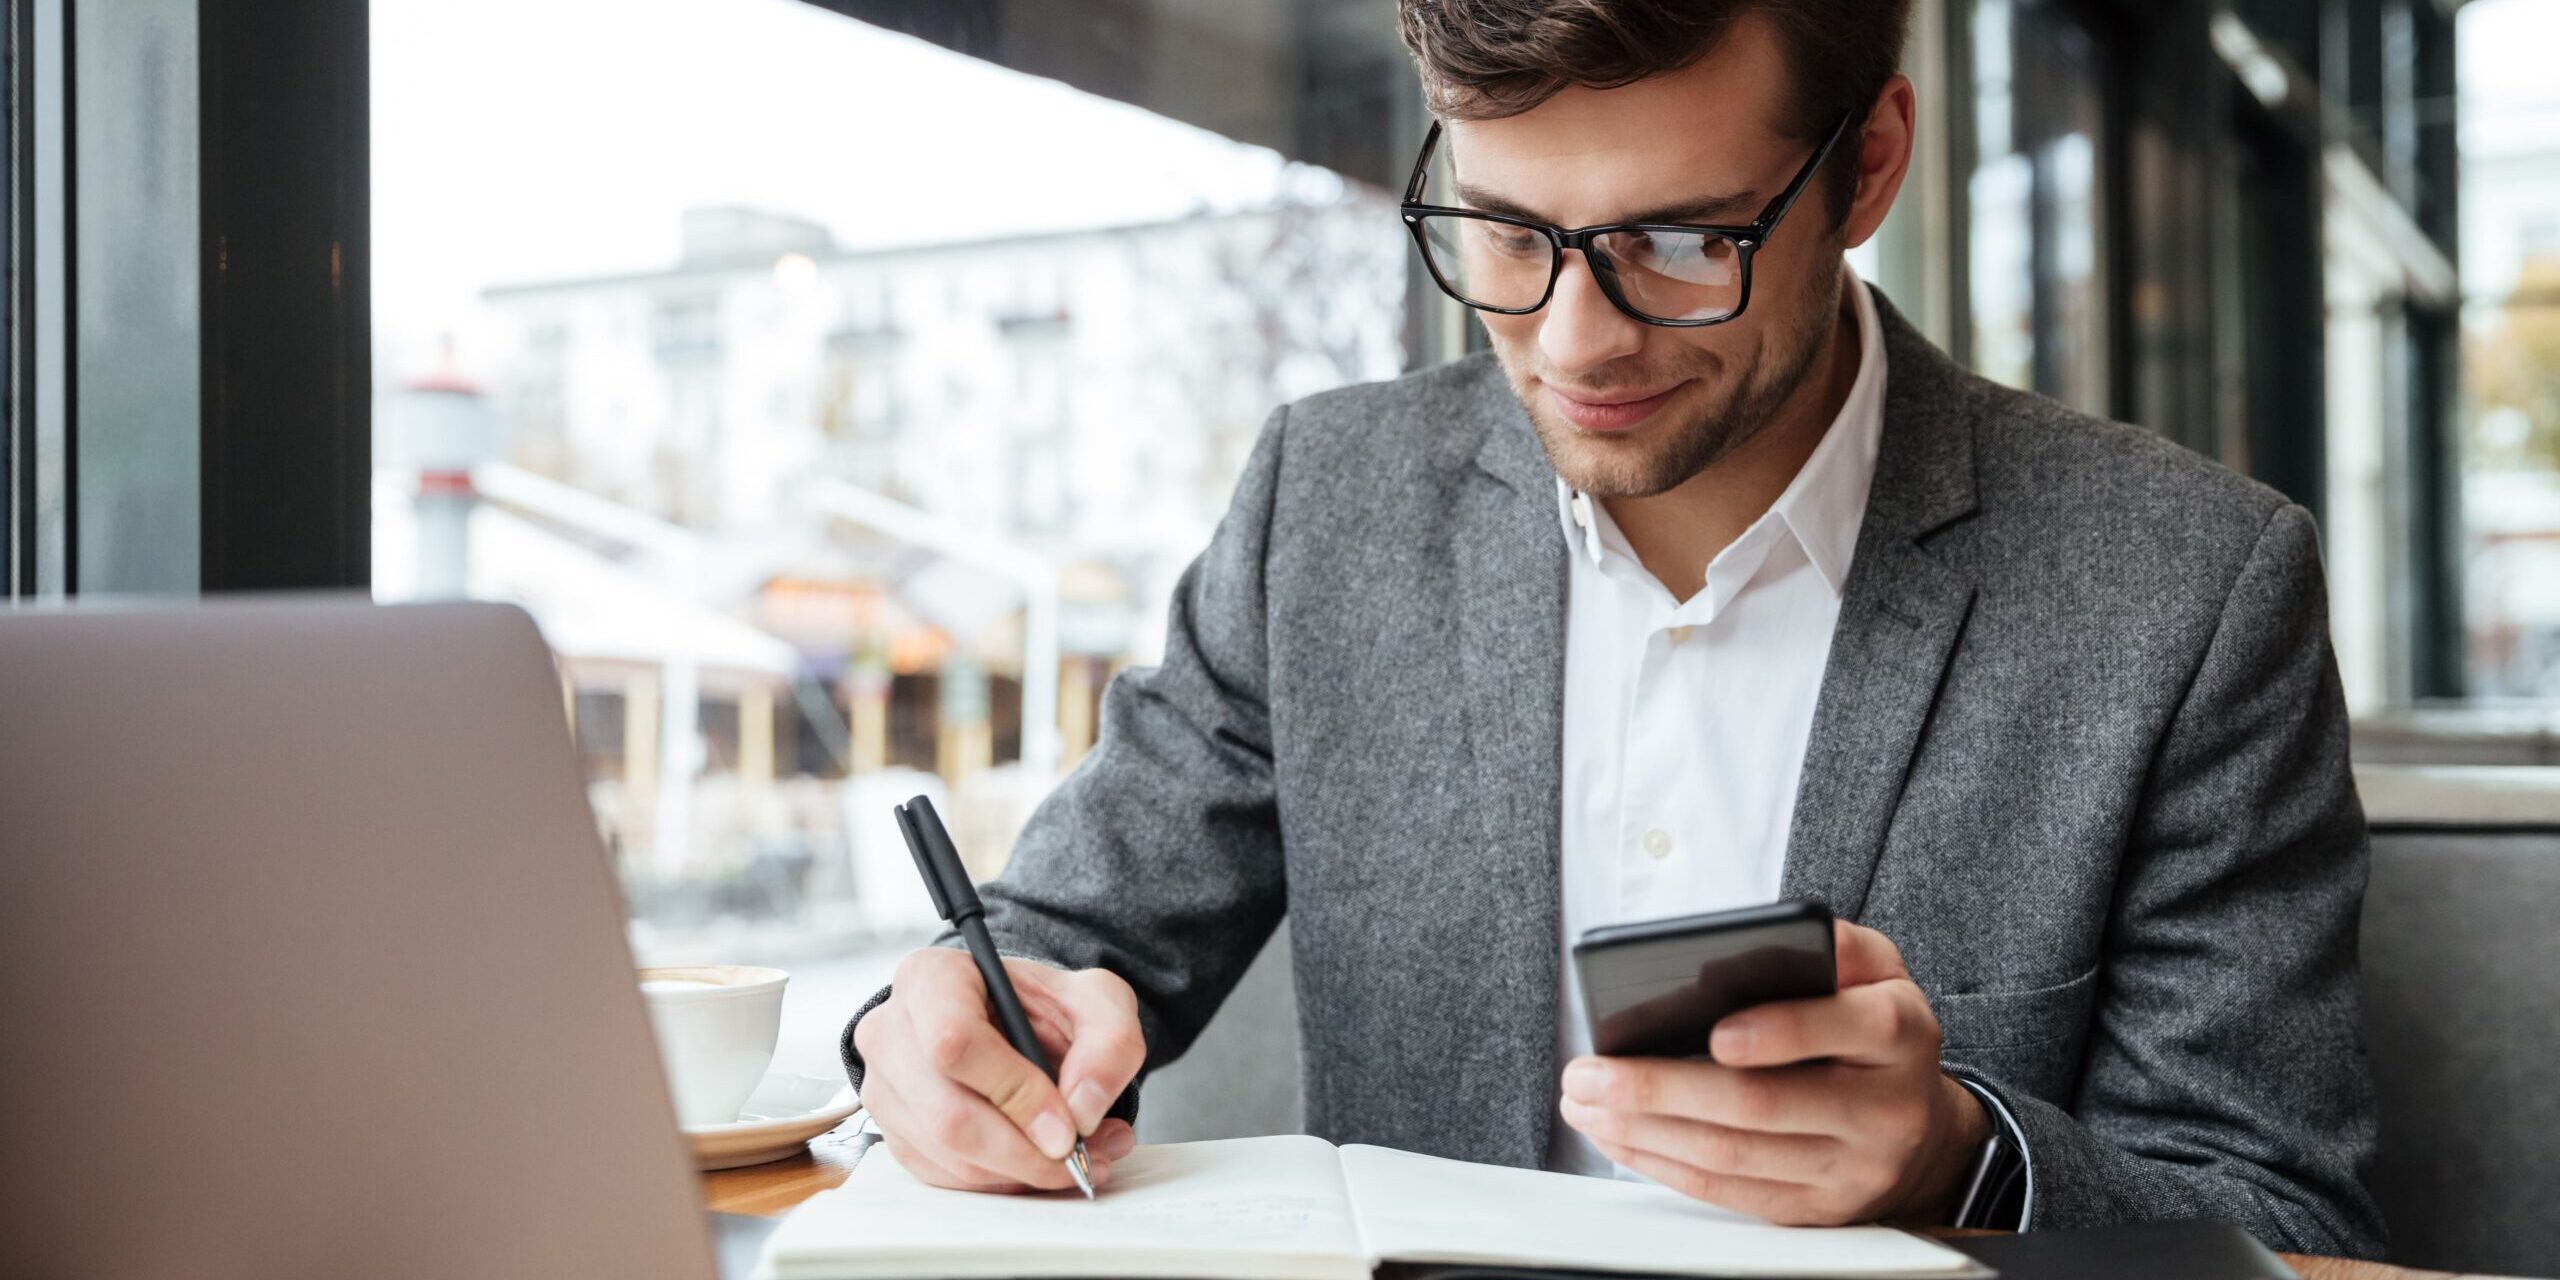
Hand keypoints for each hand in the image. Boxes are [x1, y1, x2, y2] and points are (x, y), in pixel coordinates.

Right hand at [852, 947, 1143, 1192]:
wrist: (1019, 1025)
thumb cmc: (1046, 1006)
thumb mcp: (1098, 1002)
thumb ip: (1109, 1044)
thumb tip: (1082, 1108)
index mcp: (930, 978)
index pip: (953, 1041)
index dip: (1014, 1092)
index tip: (1068, 1126)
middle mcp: (891, 1032)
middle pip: (947, 1114)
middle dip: (1025, 1150)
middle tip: (1082, 1156)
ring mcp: (884, 1088)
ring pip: (948, 1154)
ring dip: (1022, 1171)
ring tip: (1082, 1156)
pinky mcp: (896, 1134)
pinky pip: (946, 1177)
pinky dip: (1002, 1181)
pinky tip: (1042, 1161)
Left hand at [1557, 919, 1987, 1224]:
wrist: (1921, 1127)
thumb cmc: (1875, 1030)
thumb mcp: (1877, 970)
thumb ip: (1833, 944)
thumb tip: (1760, 939)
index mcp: (1900, 1033)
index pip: (1847, 1028)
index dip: (1779, 1033)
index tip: (1713, 1032)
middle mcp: (1884, 1108)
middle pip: (1765, 1104)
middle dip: (1663, 1088)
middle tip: (1592, 1073)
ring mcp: (1851, 1169)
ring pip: (1735, 1156)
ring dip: (1647, 1131)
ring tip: (1586, 1102)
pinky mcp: (1817, 1209)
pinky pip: (1731, 1194)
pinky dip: (1665, 1166)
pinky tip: (1621, 1139)